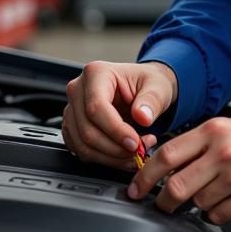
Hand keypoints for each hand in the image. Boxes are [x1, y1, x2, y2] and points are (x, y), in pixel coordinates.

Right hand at [62, 60, 177, 167]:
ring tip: (135, 153)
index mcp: (96, 73)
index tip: (135, 143)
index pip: (96, 107)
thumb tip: (143, 117)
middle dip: (115, 148)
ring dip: (111, 157)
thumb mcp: (158, 86)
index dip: (115, 130)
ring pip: (83, 145)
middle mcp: (78, 90)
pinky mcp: (73, 127)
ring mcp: (72, 110)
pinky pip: (82, 151)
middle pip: (87, 130)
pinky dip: (104, 159)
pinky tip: (123, 155)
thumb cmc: (148, 83)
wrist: (142, 89)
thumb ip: (152, 100)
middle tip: (139, 151)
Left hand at [128, 106, 230, 223]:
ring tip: (214, 191)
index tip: (136, 187)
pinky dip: (219, 212)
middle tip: (160, 204)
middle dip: (163, 200)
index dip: (145, 175)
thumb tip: (167, 164)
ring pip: (199, 203)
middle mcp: (225, 154)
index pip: (167, 156)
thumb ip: (200, 143)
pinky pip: (220, 215)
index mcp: (216, 131)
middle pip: (177, 186)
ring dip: (199, 203)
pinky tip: (230, 199)